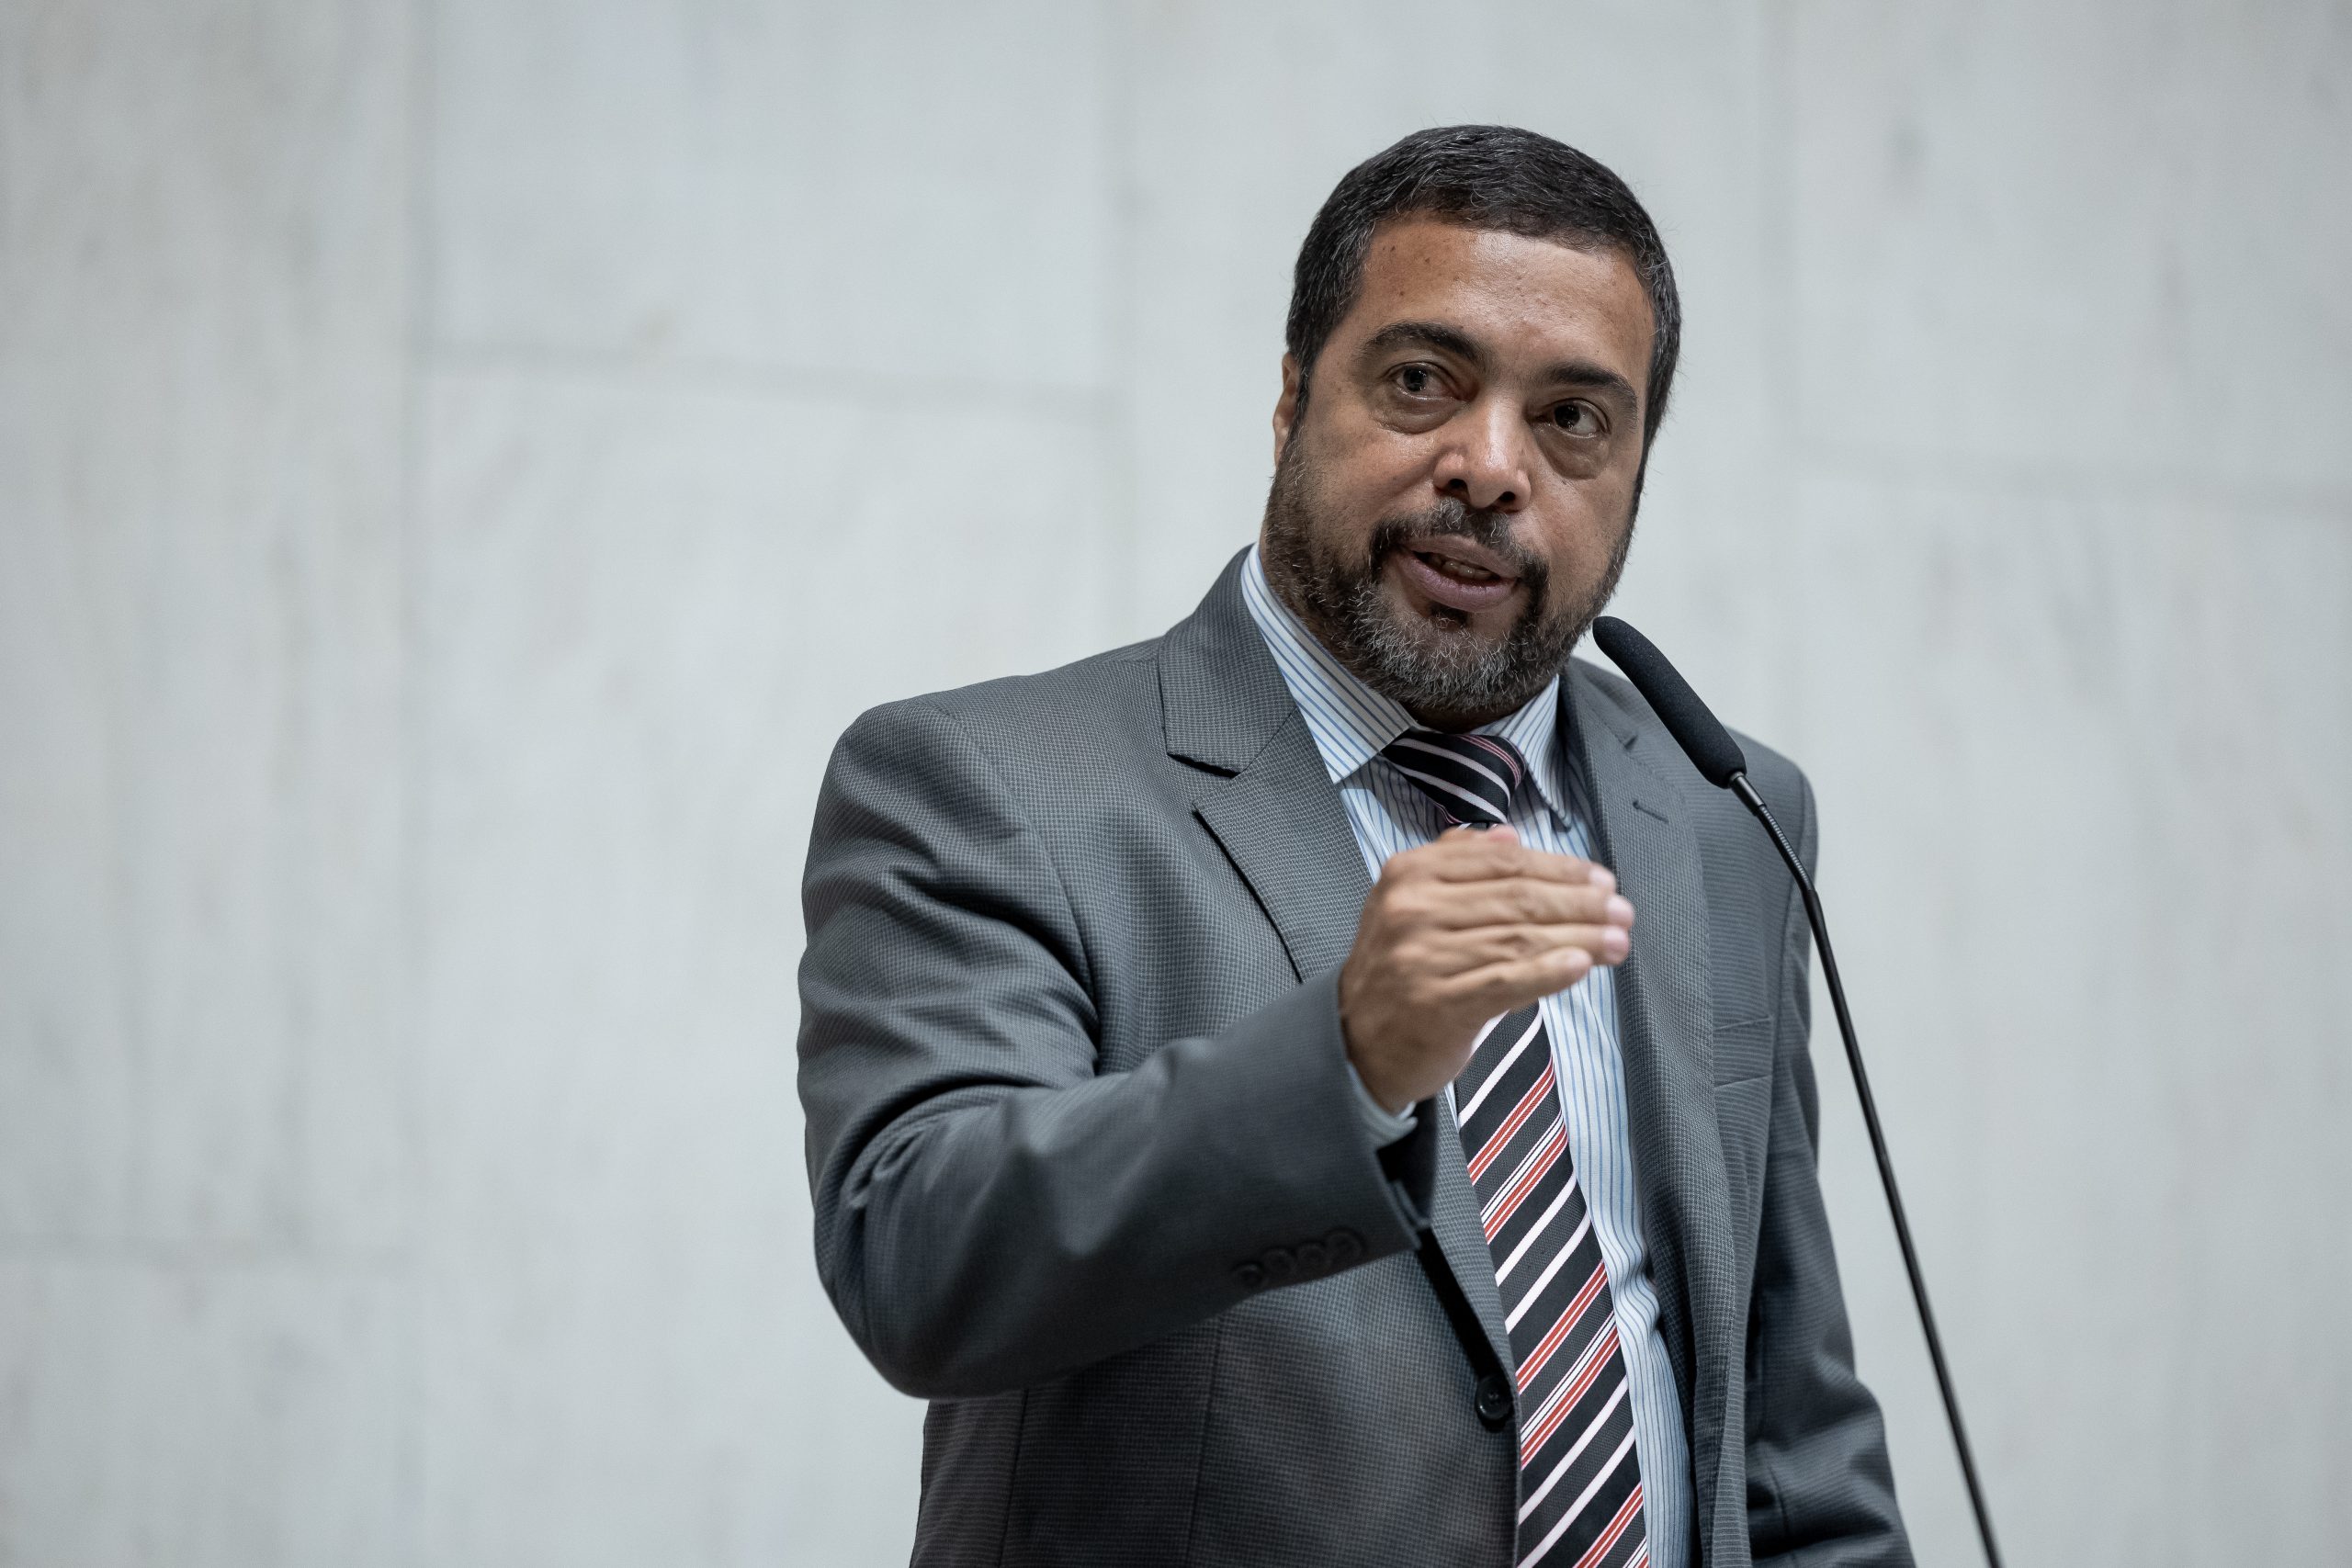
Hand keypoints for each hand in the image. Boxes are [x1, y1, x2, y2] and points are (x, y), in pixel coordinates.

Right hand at [1338, 825, 1634, 1113]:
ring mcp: (1423, 958)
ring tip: (1618, 940)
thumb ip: (1456, 863)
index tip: (1600, 879)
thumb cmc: (1397, 969)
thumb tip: (1510, 836)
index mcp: (1410, 874)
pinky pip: (1507, 981)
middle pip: (1517, 899)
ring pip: (1520, 939)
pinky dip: (1550, 972)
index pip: (1502, 862)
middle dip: (1580, 903)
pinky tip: (1583, 964)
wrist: (1354, 1041)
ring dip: (1580, 938)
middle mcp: (1413, 910)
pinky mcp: (1439, 1004)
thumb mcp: (1410, 902)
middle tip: (1622, 910)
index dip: (1560, 868)